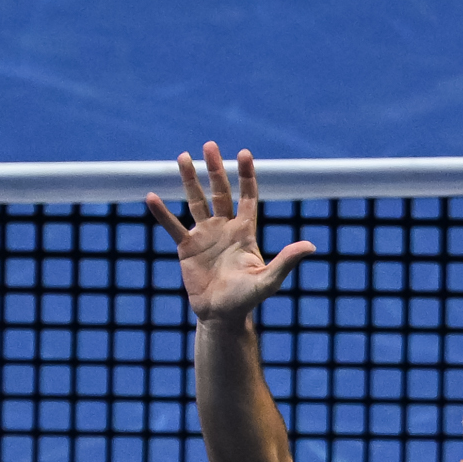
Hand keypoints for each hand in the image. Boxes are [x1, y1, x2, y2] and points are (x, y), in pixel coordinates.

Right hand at [145, 143, 317, 323]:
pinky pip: (172, 227)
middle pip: (220, 191)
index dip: (246, 175)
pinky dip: (162, 214)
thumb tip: (311, 247)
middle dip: (215, 168)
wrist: (220, 317)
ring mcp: (204, 236)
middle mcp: (224, 228)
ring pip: (196, 201)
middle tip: (209, 145)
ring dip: (190, 180)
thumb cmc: (247, 300)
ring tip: (182, 157)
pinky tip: (151, 197)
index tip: (244, 153)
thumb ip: (286, 261)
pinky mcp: (186, 248)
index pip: (247, 197)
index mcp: (245, 232)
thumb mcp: (268, 280)